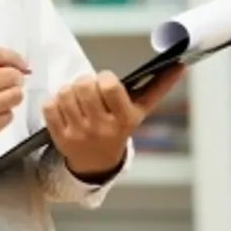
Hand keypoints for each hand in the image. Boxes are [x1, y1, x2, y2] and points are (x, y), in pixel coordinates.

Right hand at [0, 46, 28, 171]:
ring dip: (12, 96)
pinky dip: (4, 115)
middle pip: (9, 75)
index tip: (20, 63)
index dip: (12, 57)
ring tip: (1, 99)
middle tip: (13, 82)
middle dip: (16, 78)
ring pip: (14, 96)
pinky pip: (8, 117)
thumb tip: (2, 67)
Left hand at [44, 64, 186, 179]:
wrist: (98, 163)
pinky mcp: (59, 137)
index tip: (108, 83)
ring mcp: (79, 133)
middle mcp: (101, 128)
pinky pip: (49, 106)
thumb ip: (159, 87)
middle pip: (83, 85)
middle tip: (90, 89)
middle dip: (85, 81)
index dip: (106, 78)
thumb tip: (181, 66)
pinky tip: (65, 109)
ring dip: (69, 91)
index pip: (109, 86)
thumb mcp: (140, 111)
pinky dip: (55, 103)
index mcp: (124, 119)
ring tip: (78, 99)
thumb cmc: (119, 128)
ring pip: (65, 93)